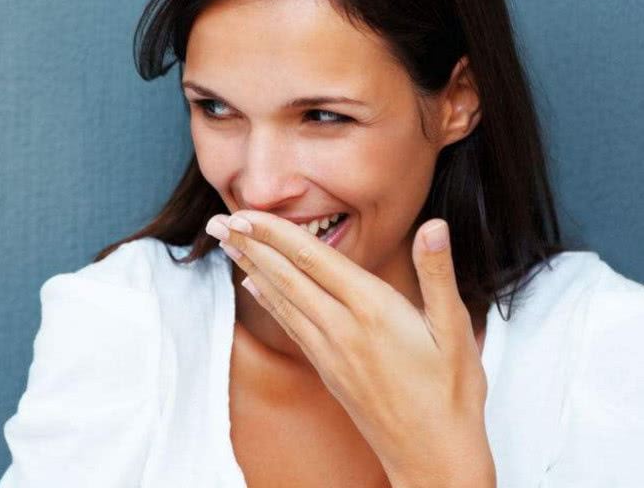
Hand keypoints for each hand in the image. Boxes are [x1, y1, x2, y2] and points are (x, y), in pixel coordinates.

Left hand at [205, 211, 495, 487]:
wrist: (432, 459)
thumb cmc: (451, 393)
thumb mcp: (456, 329)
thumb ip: (438, 272)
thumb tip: (434, 225)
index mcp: (373, 309)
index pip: (312, 258)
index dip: (275, 233)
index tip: (244, 213)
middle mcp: (342, 327)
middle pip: (286, 276)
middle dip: (250, 245)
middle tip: (215, 223)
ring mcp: (330, 350)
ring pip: (281, 299)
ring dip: (251, 268)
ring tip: (226, 244)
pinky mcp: (326, 369)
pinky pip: (290, 325)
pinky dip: (268, 301)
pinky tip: (252, 286)